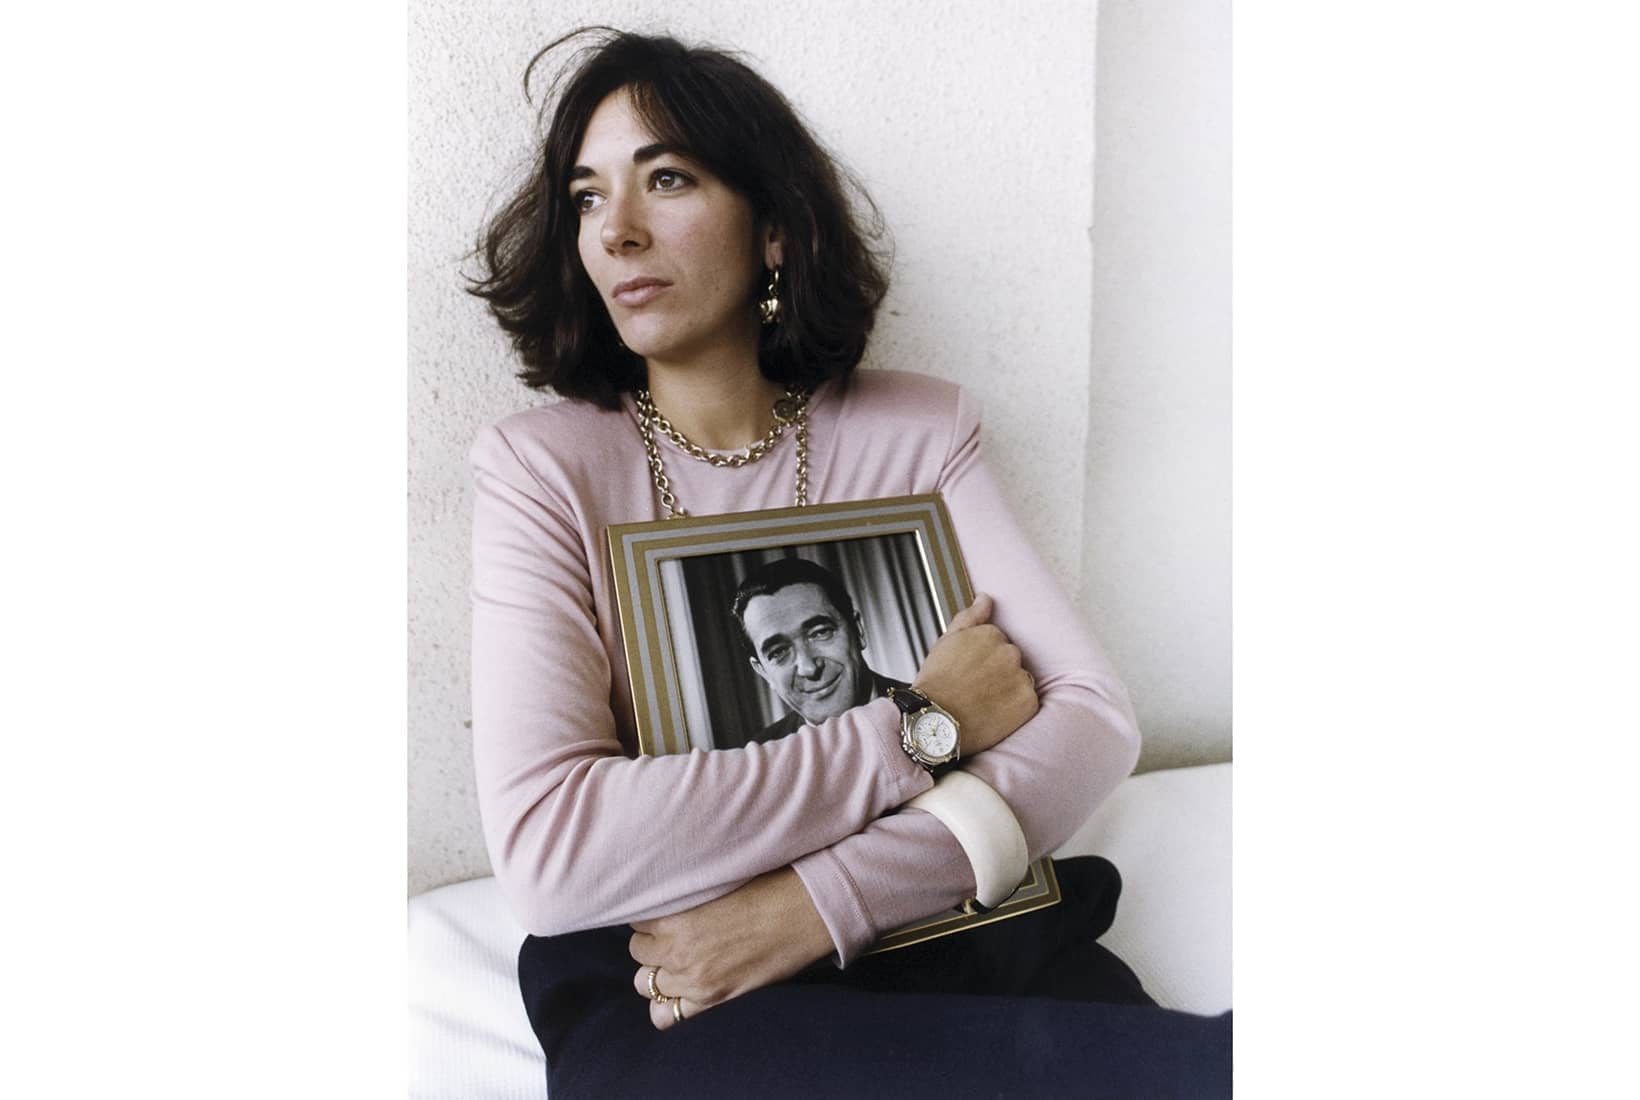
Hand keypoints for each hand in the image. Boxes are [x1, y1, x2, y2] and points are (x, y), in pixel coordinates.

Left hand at [628, 867, 832, 1029]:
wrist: (804, 912)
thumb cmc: (767, 886)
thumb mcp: (716, 881)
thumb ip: (684, 895)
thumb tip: (668, 895)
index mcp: (673, 914)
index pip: (636, 919)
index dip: (652, 916)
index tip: (667, 913)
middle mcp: (676, 949)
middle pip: (638, 951)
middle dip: (653, 943)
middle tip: (675, 935)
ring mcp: (692, 978)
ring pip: (645, 983)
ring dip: (658, 971)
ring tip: (678, 961)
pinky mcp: (711, 999)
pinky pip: (666, 1015)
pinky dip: (668, 1004)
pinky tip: (682, 989)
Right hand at [912, 593, 1038, 754]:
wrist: (936, 722)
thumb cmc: (937, 684)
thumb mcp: (946, 641)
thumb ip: (970, 616)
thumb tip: (985, 598)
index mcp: (991, 634)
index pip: (996, 641)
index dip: (981, 658)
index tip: (969, 671)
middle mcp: (1010, 653)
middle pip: (1010, 659)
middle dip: (997, 671)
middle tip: (974, 687)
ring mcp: (1021, 678)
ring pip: (1020, 679)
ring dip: (1007, 688)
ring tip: (983, 701)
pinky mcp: (1028, 703)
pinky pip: (1027, 701)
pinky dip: (1014, 708)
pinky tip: (993, 712)